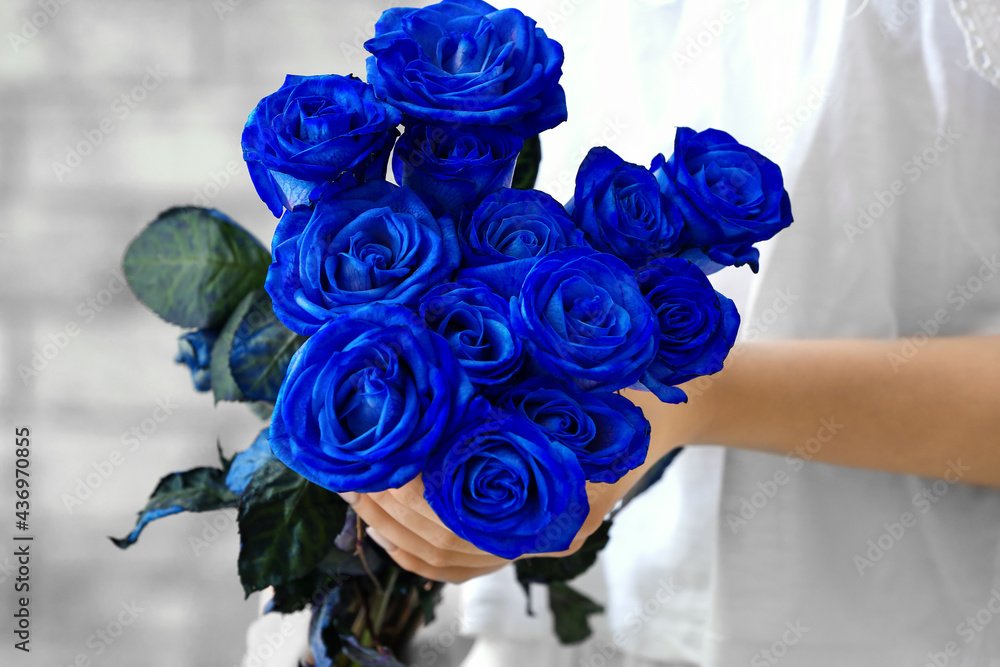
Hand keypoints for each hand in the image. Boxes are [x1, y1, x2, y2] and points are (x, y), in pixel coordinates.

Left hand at [342, 388, 700, 582]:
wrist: (663, 400)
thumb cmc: (626, 381)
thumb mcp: (581, 377)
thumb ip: (522, 392)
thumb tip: (437, 378)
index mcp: (557, 499)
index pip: (460, 516)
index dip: (407, 492)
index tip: (370, 459)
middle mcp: (544, 530)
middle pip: (442, 541)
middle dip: (383, 506)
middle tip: (342, 470)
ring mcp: (536, 536)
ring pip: (445, 559)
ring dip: (389, 529)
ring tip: (352, 489)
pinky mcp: (526, 531)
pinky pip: (460, 562)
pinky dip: (415, 549)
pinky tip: (384, 521)